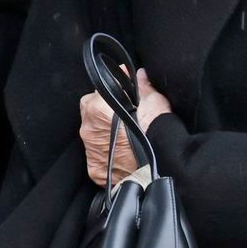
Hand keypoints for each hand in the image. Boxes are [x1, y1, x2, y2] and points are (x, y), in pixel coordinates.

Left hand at [79, 69, 172, 187]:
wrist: (157, 171)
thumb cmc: (155, 134)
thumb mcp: (155, 102)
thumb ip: (144, 86)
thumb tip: (140, 76)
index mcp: (98, 107)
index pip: (102, 86)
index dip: (117, 85)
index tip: (126, 87)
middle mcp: (88, 128)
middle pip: (91, 109)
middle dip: (105, 107)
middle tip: (125, 111)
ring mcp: (89, 150)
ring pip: (93, 132)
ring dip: (104, 130)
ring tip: (125, 134)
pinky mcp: (94, 168)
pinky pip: (97, 154)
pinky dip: (106, 151)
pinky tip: (121, 151)